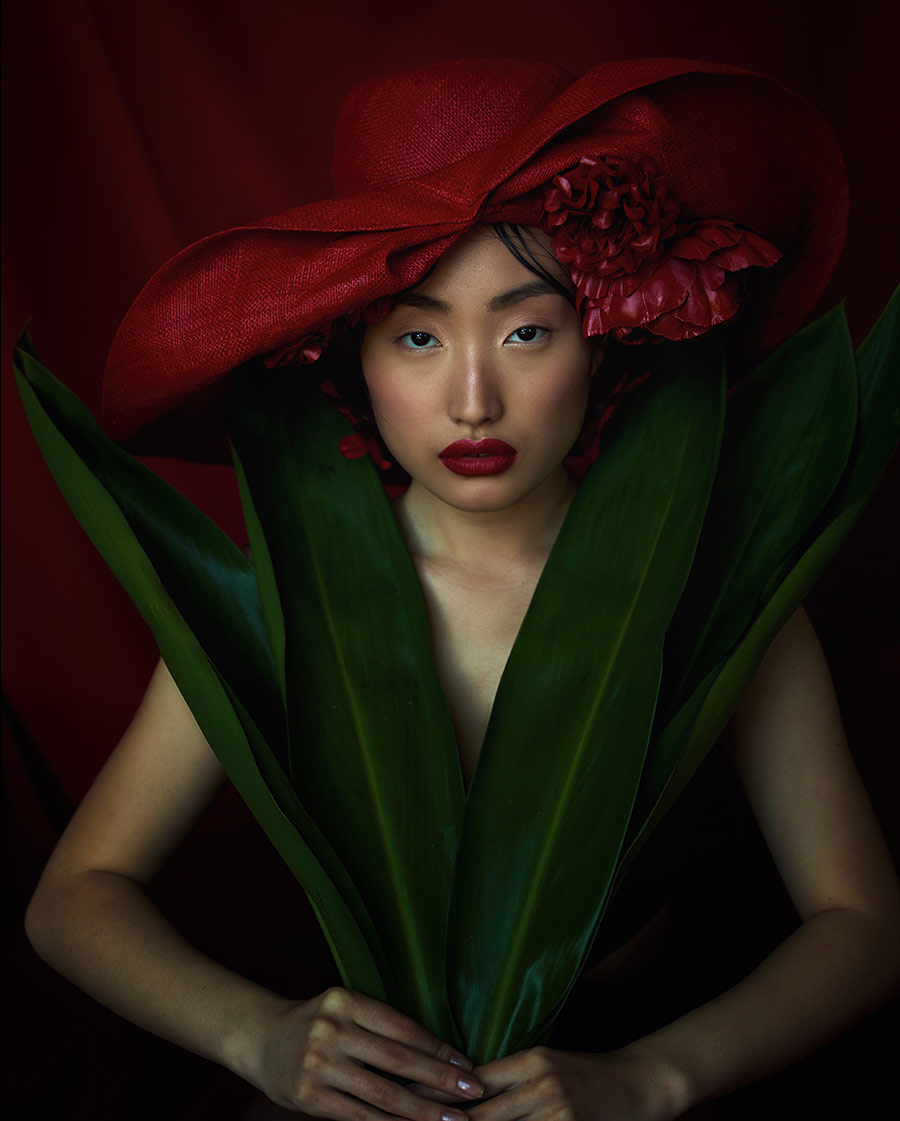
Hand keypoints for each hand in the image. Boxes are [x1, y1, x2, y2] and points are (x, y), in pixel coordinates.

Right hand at [247, 987, 484, 1118]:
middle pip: (398, 1059)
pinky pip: (359, 1117)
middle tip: (474, 1092)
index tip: (466, 1065)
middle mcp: (331, 1029)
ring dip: (423, 1111)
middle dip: (441, 1080)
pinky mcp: (309, 1096)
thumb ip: (378, 1028)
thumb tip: (437, 1055)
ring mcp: (318, 1064)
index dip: (437, 1048)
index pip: (402, 1027)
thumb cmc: (313, 1024)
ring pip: (382, 1093)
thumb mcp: (342, 1010)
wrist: (260, 1039)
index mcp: (345, 1000)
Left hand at [465, 1046, 675, 1120]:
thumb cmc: (589, 1073)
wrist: (641, 1083)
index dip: (445, 1094)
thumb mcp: (548, 1064)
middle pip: (484, 1113)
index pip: (477, 1079)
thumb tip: (468, 1088)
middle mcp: (542, 1084)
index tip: (417, 1099)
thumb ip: (512, 1077)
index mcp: (532, 1060)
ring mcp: (558, 1112)